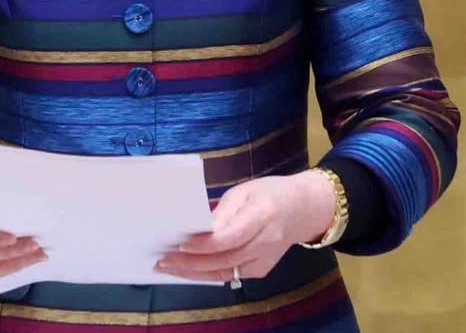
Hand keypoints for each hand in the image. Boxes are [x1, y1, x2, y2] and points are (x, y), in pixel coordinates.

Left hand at [154, 172, 334, 284]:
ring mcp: (265, 260)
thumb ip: (222, 210)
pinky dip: (207, 274)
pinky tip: (187, 270)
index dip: (204, 243)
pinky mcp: (261, 270)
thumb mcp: (244, 191)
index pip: (230, 236)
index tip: (180, 242)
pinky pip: (231, 274)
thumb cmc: (269, 194)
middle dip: (191, 261)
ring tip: (167, 267)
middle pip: (224, 258)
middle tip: (163, 259)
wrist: (303, 209)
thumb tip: (196, 226)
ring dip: (194, 272)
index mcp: (262, 214)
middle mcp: (265, 242)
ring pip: (225, 271)